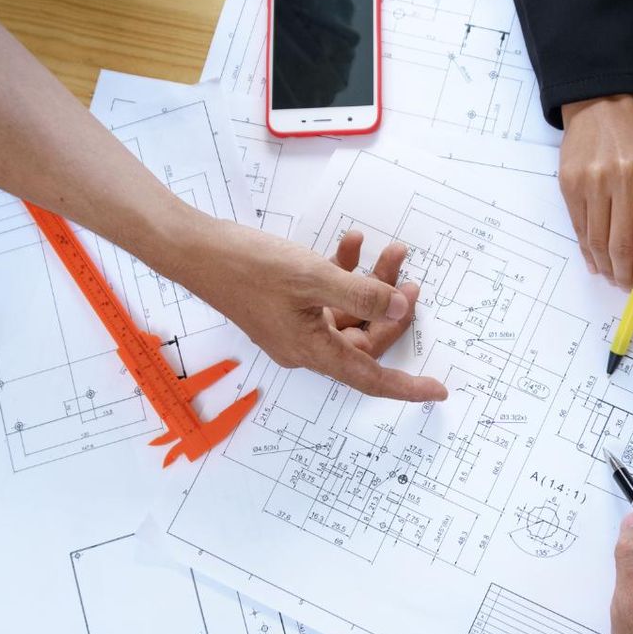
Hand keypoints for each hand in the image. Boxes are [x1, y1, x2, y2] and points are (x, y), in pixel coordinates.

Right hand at [181, 218, 448, 401]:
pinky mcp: (286, 304)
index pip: (369, 377)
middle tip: (408, 277)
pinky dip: (343, 273)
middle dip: (390, 308)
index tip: (437, 389)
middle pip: (364, 339)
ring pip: (348, 312)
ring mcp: (294, 325)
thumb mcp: (312, 277)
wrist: (195, 250)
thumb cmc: (247, 267)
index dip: (405, 385)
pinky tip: (351, 243)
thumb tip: (401, 308)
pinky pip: (326, 297)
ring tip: (387, 251)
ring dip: (370, 284)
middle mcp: (304, 345)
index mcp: (311, 350)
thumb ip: (362, 294)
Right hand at [559, 95, 632, 293]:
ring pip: (599, 242)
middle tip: (627, 286)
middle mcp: (626, 180)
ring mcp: (594, 182)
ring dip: (606, 267)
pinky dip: (587, 251)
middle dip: (626, 275)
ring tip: (612, 276)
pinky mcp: (570, 184)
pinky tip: (595, 260)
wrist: (600, 108)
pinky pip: (580, 228)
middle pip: (623, 246)